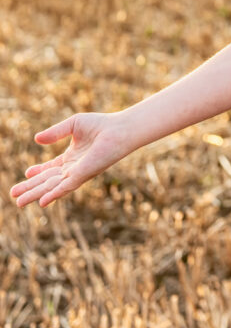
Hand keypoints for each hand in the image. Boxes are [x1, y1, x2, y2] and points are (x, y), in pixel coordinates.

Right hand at [10, 112, 133, 207]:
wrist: (119, 130)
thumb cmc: (101, 125)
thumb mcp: (73, 125)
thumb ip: (55, 133)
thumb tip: (36, 139)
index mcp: (72, 157)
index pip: (51, 168)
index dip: (37, 172)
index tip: (26, 174)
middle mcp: (74, 168)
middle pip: (48, 181)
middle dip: (30, 188)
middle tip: (14, 195)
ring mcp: (78, 173)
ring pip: (52, 187)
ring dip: (35, 194)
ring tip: (19, 202)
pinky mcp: (83, 175)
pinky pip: (65, 187)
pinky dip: (53, 195)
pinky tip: (42, 203)